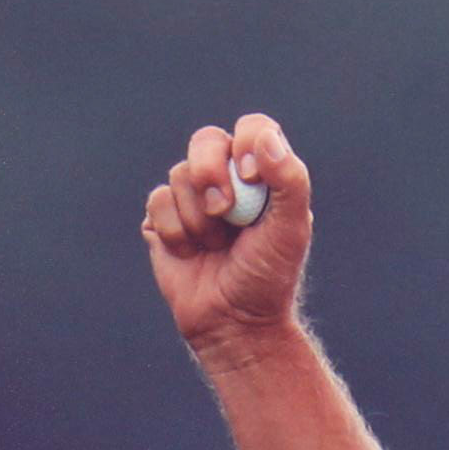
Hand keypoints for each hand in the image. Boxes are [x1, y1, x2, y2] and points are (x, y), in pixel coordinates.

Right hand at [142, 113, 313, 365]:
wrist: (233, 320)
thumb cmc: (268, 275)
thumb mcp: (291, 231)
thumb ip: (289, 181)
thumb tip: (266, 140)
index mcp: (264, 175)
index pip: (253, 128)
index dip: (246, 142)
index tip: (251, 176)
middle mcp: (228, 179)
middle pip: (206, 141)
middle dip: (210, 174)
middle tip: (225, 211)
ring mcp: (193, 197)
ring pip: (179, 175)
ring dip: (198, 218)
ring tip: (215, 247)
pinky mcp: (164, 217)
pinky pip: (157, 201)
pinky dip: (176, 231)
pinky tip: (192, 253)